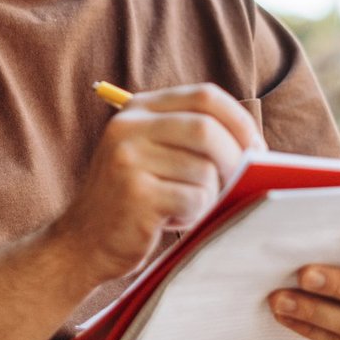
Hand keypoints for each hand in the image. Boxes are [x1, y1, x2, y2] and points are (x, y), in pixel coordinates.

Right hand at [54, 83, 264, 285]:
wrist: (82, 243)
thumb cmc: (134, 199)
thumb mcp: (153, 152)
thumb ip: (192, 136)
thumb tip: (256, 144)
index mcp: (138, 109)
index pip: (204, 96)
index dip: (239, 120)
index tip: (256, 146)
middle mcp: (129, 127)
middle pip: (207, 129)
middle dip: (236, 157)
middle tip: (242, 180)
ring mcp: (129, 160)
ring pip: (205, 169)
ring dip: (210, 194)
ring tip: (185, 205)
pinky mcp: (136, 195)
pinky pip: (194, 198)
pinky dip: (195, 213)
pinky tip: (173, 219)